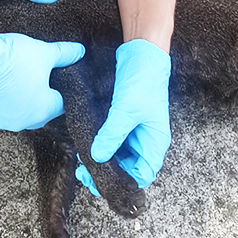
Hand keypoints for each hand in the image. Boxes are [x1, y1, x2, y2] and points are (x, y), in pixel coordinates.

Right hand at [0, 29, 84, 130]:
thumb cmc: (12, 59)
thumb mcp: (44, 52)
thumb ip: (64, 54)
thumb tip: (79, 52)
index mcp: (42, 110)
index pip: (60, 105)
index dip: (60, 90)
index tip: (55, 80)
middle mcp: (22, 122)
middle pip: (38, 111)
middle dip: (39, 96)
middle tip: (34, 77)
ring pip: (14, 113)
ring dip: (16, 100)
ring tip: (13, 78)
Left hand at [86, 39, 171, 189]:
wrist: (142, 53)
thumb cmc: (144, 80)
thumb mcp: (127, 109)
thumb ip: (112, 134)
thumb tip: (97, 156)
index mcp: (155, 142)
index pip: (142, 175)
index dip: (124, 184)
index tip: (102, 184)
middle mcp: (146, 140)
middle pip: (128, 168)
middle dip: (108, 174)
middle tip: (86, 176)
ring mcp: (134, 130)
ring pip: (118, 155)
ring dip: (102, 160)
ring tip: (82, 163)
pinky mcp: (123, 120)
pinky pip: (112, 139)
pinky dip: (101, 145)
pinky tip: (86, 146)